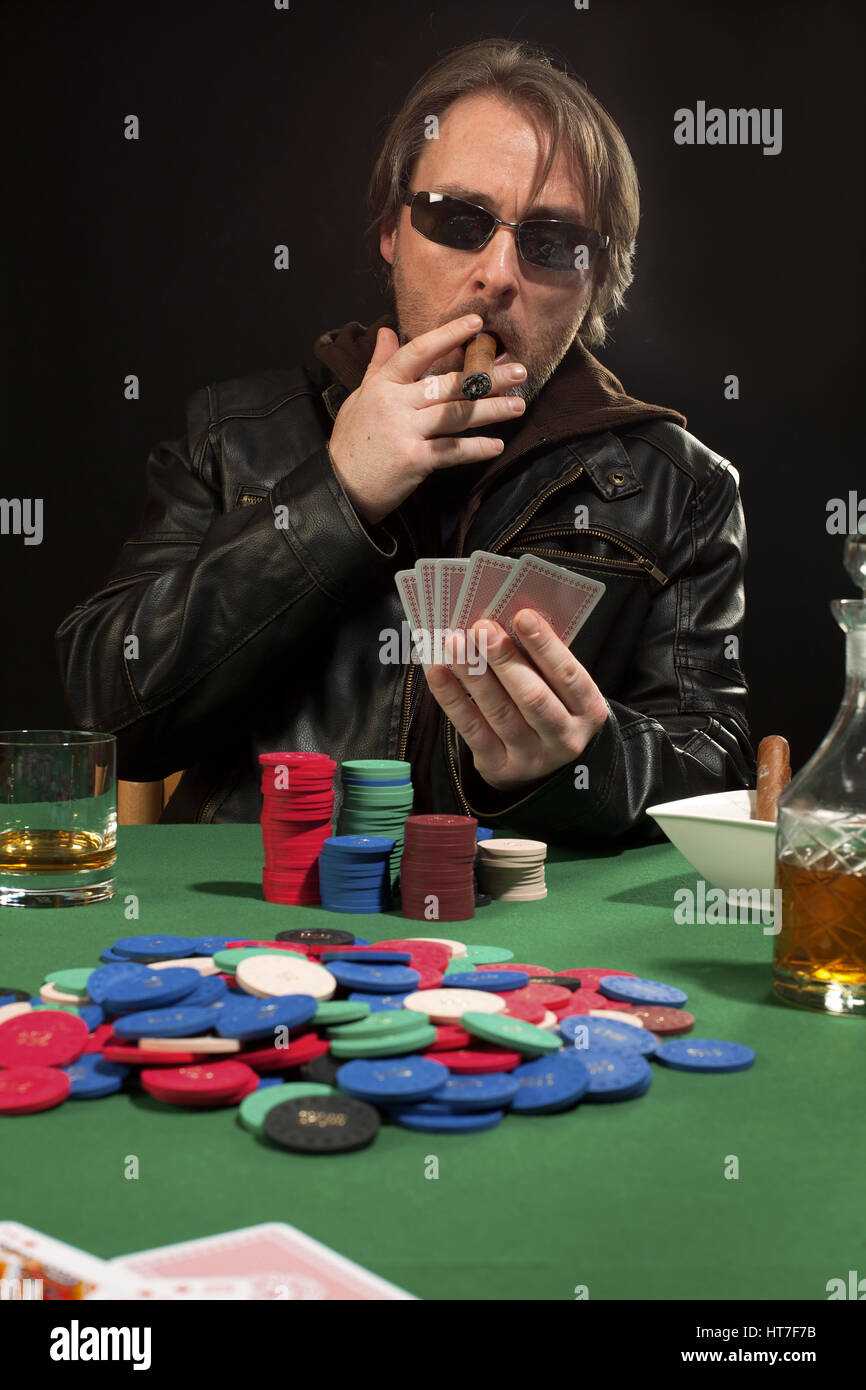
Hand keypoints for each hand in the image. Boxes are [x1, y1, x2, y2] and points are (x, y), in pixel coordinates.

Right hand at [327, 314, 526, 523]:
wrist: (339, 488)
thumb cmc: (351, 442)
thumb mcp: (360, 398)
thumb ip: (379, 365)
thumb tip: (387, 332)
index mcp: (383, 385)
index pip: (418, 352)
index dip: (448, 335)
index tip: (476, 324)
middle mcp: (395, 404)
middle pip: (448, 384)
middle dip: (487, 378)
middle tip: (519, 372)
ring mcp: (405, 432)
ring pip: (456, 415)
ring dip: (491, 410)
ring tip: (518, 405)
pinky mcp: (413, 460)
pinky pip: (452, 451)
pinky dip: (476, 449)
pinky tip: (496, 445)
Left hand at [426, 610, 608, 793]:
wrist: (544, 769)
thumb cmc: (551, 710)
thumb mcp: (561, 691)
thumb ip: (542, 664)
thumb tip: (505, 624)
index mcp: (587, 711)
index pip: (568, 675)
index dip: (545, 646)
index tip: (522, 616)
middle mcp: (564, 738)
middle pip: (533, 697)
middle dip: (505, 659)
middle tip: (482, 627)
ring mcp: (531, 757)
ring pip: (500, 712)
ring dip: (475, 675)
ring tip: (456, 644)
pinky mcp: (499, 767)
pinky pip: (472, 731)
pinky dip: (453, 700)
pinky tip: (439, 675)